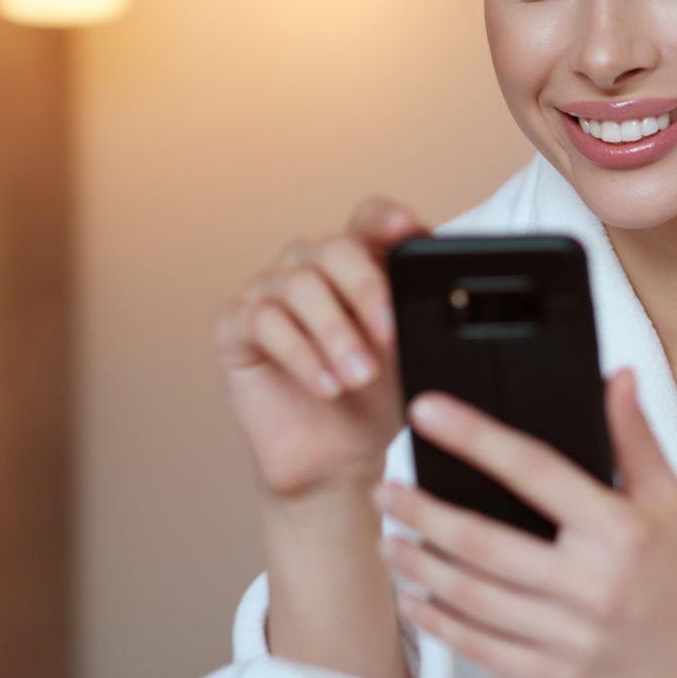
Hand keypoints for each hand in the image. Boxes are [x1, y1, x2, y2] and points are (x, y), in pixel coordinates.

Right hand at [212, 196, 429, 499]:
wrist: (336, 457)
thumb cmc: (375, 398)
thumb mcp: (411, 357)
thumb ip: (420, 317)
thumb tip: (442, 298)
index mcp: (356, 264)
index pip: (368, 220)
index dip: (386, 220)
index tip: (408, 230)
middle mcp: (309, 267)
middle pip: (334, 249)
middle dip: (367, 289)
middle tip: (390, 334)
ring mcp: (268, 291)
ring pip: (299, 286)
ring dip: (336, 333)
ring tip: (360, 378)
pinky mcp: (234, 325)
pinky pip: (262, 320)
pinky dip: (300, 354)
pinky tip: (326, 386)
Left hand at [375, 367, 676, 677]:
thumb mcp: (669, 497)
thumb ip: (633, 437)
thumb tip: (615, 375)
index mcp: (618, 530)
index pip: (533, 470)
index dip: (475, 437)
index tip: (428, 412)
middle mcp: (592, 583)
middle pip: (483, 542)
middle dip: (423, 513)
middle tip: (386, 490)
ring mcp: (572, 636)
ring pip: (473, 597)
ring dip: (420, 567)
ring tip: (389, 542)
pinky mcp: (556, 676)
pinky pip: (483, 649)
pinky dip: (441, 624)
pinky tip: (415, 600)